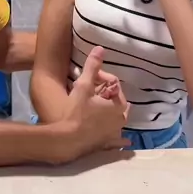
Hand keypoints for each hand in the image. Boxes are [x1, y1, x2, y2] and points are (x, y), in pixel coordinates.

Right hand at [54, 46, 130, 162]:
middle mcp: (121, 120)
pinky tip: (125, 142)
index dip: (101, 79)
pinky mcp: (107, 145)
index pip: (114, 85)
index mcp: (118, 105)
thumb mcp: (83, 86)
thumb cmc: (76, 112)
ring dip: (114, 115)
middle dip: (109, 96)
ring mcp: (115, 134)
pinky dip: (120, 140)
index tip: (88, 79)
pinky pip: (117, 141)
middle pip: (119, 103)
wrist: (67, 140)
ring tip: (100, 110)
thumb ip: (92, 67)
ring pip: (119, 121)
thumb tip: (100, 48)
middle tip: (93, 93)